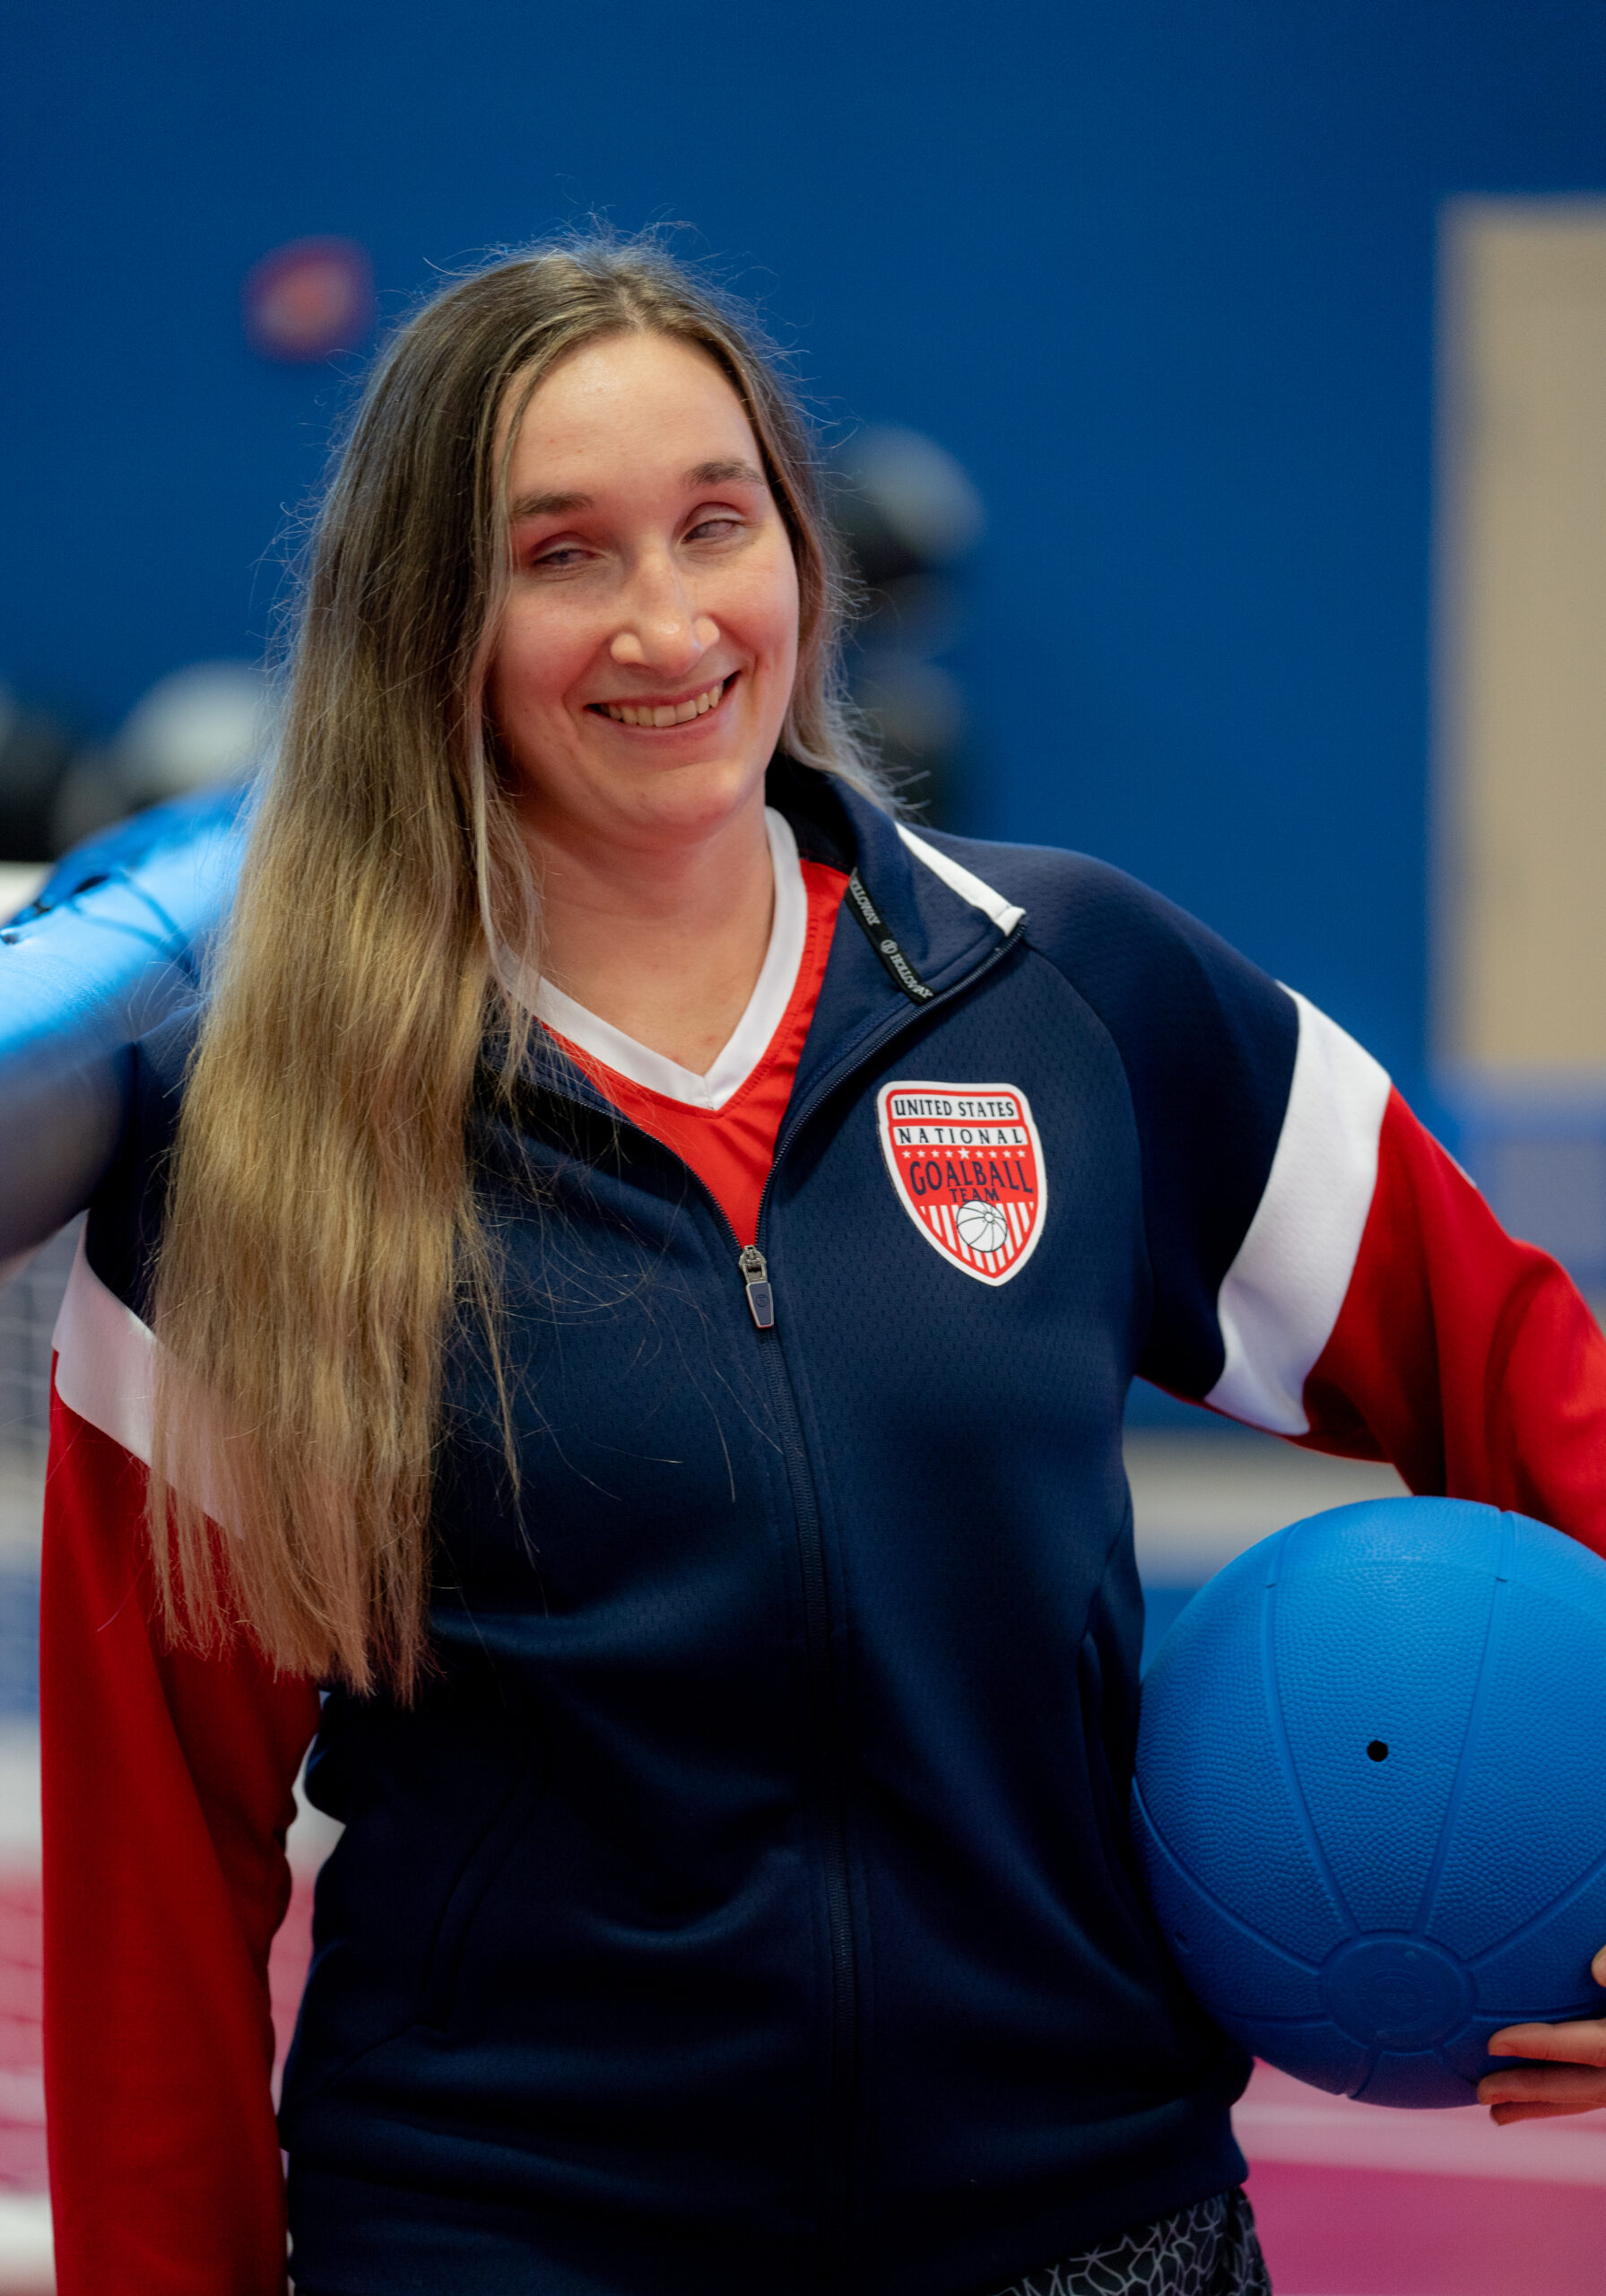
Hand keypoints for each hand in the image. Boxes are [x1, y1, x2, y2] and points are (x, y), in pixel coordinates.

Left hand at [1478, 1945, 1605, 2123]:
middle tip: (1482, 2093)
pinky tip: (1533, 2102)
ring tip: (1496, 2115)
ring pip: (1587, 2099)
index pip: (1589, 2047)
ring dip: (1542, 2107)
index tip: (1496, 2042)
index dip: (1543, 2047)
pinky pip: (1595, 2095)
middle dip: (1531, 2091)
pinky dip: (1564, 2101)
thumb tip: (1595, 1970)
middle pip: (1582, 2087)